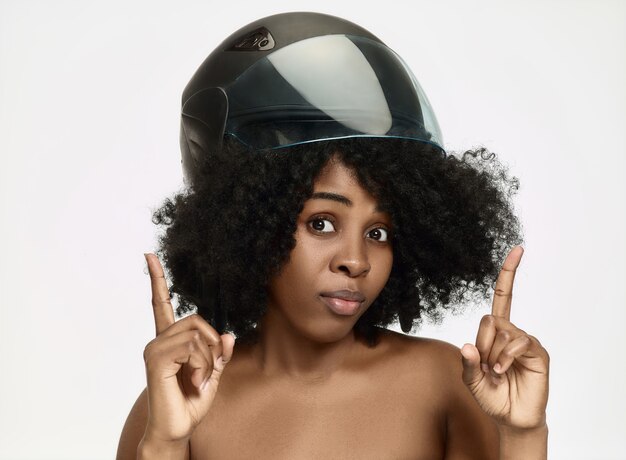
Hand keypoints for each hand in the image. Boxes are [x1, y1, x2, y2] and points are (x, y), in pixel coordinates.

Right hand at [142, 253, 234, 442]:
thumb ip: (219, 353)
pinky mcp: (156, 360)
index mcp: (169, 340)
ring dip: (209, 360)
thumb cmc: (191, 402)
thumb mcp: (213, 373)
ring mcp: (155, 349)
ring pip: (197, 335)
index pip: (160, 304)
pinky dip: (202, 366)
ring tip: (201, 381)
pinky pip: (192, 348)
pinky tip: (195, 384)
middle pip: (197, 320)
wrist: (177, 430)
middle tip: (210, 371)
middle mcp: (158, 340)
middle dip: (213, 346)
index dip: (157, 279)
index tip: (149, 255)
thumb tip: (227, 334)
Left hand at [460, 246, 548, 429]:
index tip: (518, 249)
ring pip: (502, 331)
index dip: (508, 273)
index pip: (501, 296)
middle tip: (485, 364)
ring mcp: (525, 341)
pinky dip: (505, 357)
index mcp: (495, 332)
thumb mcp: (470, 380)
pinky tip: (502, 371)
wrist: (512, 418)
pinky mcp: (537, 352)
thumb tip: (466, 344)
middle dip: (482, 344)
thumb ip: (467, 363)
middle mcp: (511, 331)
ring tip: (496, 372)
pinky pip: (518, 342)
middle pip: (490, 318)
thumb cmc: (491, 396)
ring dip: (492, 355)